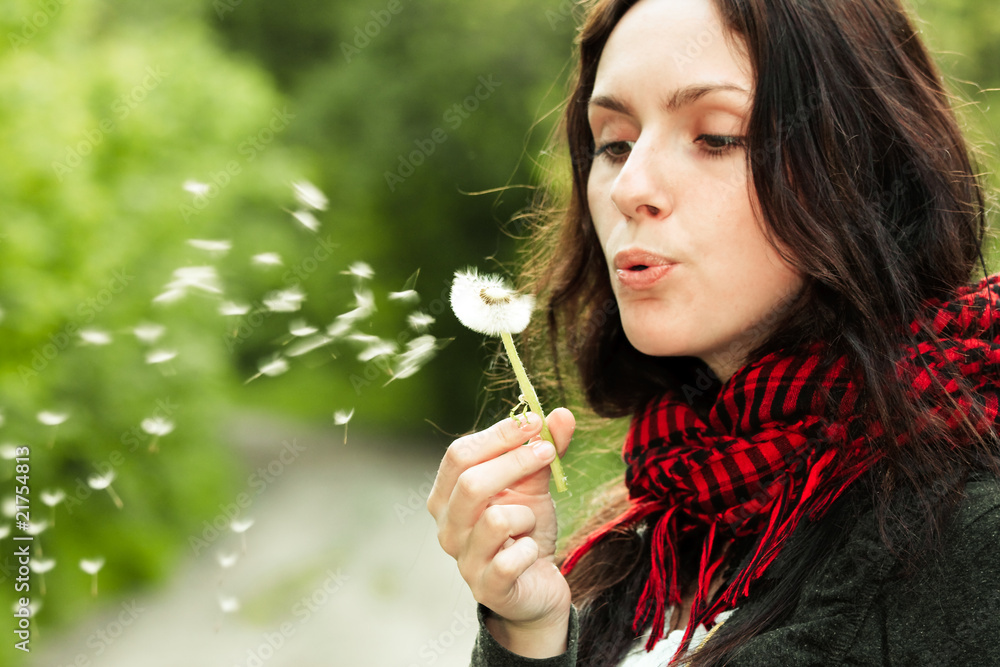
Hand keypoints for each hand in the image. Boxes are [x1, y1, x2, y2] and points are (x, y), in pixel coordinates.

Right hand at [427, 408, 574, 656]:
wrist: (537, 584)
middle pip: (471, 483)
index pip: (460, 454)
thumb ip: (545, 450)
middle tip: (548, 453)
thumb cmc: (526, 529)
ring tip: (530, 523)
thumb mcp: (534, 485)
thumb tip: (563, 414)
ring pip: (495, 520)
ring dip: (526, 514)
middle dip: (515, 462)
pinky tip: (531, 552)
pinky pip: (511, 559)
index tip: (535, 422)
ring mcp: (463, 560)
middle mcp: (447, 527)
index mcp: (448, 495)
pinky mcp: (487, 588)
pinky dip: (531, 549)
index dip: (498, 434)